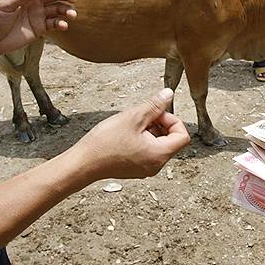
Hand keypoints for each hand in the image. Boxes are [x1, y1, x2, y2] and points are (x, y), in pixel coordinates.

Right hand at [74, 89, 190, 180]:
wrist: (82, 164)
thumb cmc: (105, 143)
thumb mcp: (133, 117)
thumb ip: (154, 106)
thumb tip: (169, 95)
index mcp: (159, 154)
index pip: (182, 135)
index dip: (171, 119)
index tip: (155, 114)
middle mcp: (156, 165)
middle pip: (171, 140)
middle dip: (160, 124)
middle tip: (140, 117)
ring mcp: (145, 169)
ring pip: (158, 145)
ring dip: (150, 131)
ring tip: (130, 125)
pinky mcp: (135, 169)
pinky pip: (147, 152)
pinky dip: (142, 140)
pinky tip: (125, 134)